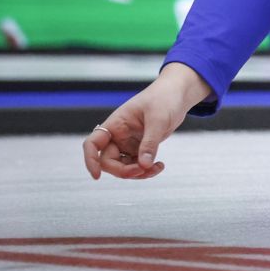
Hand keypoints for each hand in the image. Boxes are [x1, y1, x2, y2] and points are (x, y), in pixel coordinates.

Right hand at [82, 63, 209, 179]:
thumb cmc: (165, 98)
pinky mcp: (140, 147)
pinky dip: (146, 169)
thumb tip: (144, 166)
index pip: (93, 144)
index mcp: (116, 124)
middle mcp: (118, 135)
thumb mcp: (158, 120)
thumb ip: (150, 143)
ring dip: (137, 173)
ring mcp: (128, 142)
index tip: (96, 176)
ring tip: (157, 168)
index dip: (90, 161)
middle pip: (108, 162)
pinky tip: (159, 166)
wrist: (178, 94)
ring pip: (123, 166)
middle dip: (124, 171)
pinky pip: (137, 164)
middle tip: (143, 170)